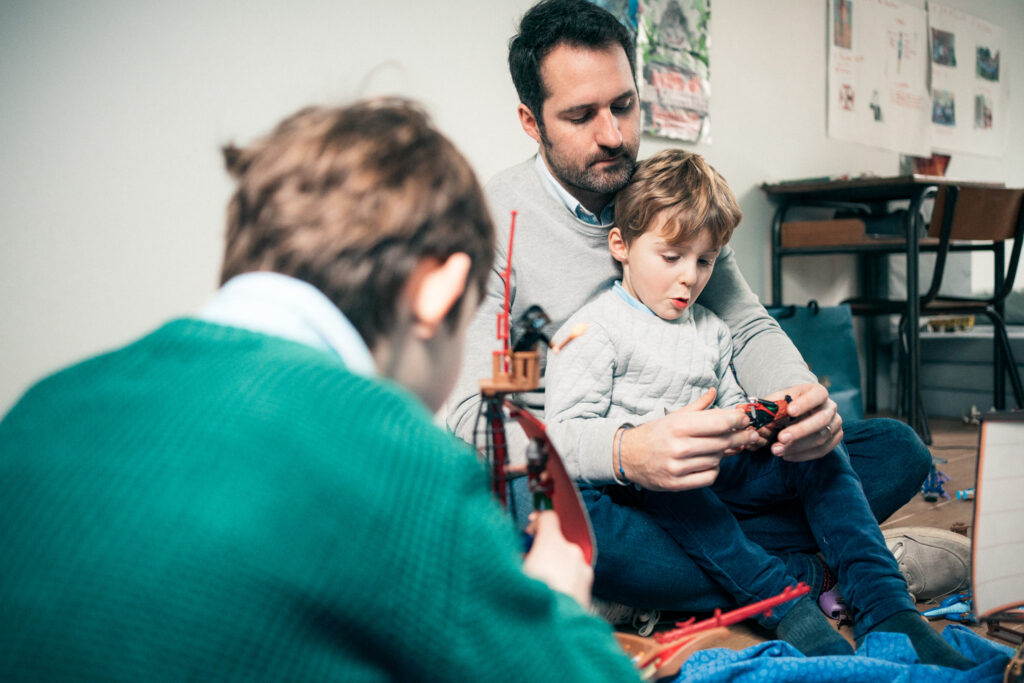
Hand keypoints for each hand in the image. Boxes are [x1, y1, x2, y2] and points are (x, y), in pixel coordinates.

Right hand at [522, 511, 592, 608]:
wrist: (553, 631)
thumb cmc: (530, 601)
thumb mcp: (513, 572)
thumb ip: (513, 556)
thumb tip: (514, 552)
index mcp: (552, 544)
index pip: (548, 517)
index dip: (536, 521)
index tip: (528, 531)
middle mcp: (571, 553)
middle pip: (556, 541)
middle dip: (542, 549)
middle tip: (528, 563)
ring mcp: (583, 570)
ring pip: (566, 560)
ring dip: (554, 566)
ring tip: (539, 584)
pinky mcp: (588, 588)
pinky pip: (574, 577)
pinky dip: (564, 580)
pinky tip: (551, 595)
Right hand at [619, 388, 758, 490]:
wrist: (626, 456)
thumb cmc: (654, 434)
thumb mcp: (673, 416)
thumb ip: (698, 406)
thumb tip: (714, 392)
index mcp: (678, 425)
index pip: (720, 422)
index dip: (738, 421)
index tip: (745, 420)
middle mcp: (679, 446)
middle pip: (723, 442)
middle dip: (740, 438)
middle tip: (748, 435)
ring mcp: (677, 466)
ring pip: (717, 460)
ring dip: (723, 454)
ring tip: (720, 448)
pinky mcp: (676, 483)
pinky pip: (709, 477)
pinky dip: (713, 470)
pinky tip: (709, 463)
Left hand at [768, 383, 842, 460]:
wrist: (797, 414)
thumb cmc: (787, 405)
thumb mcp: (779, 400)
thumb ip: (772, 405)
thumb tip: (761, 413)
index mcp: (818, 392)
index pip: (817, 395)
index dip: (805, 403)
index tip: (790, 411)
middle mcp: (830, 407)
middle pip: (821, 420)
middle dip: (800, 431)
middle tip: (781, 438)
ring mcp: (835, 423)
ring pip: (821, 438)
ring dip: (797, 446)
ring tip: (777, 450)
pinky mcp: (835, 438)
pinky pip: (822, 450)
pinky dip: (803, 454)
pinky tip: (787, 455)